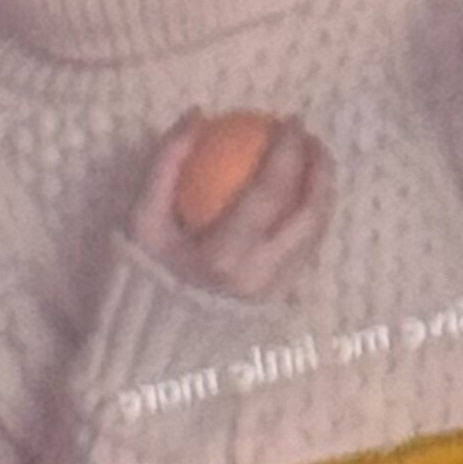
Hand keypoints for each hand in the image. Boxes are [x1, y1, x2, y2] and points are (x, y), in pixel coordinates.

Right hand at [128, 108, 334, 298]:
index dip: (288, 150)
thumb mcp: (140, 221)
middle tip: (312, 139)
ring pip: (317, 236)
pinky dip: (310, 221)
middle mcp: (258, 280)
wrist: (147, 350)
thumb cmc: (139, 279)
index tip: (290, 120)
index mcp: (224, 258)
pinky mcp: (279, 306)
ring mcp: (274, 297)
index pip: (271, 192)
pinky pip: (306, 254)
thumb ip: (166, 163)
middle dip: (321, 169)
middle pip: (310, 215)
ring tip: (313, 162)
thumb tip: (196, 113)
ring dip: (323, 193)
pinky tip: (301, 198)